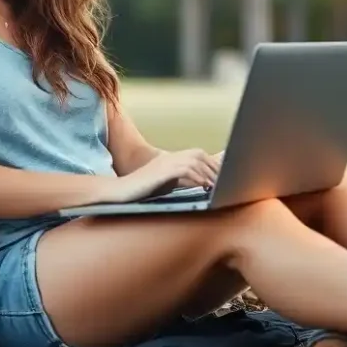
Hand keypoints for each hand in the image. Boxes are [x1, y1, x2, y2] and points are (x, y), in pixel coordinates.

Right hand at [103, 148, 220, 203]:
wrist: (121, 191)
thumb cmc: (144, 189)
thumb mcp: (167, 183)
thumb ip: (184, 180)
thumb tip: (204, 182)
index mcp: (171, 158)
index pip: (198, 154)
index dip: (212, 163)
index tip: (223, 175)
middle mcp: (169, 157)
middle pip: (199, 155)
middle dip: (214, 167)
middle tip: (225, 180)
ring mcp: (165, 163)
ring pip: (194, 161)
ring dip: (208, 172)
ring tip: (216, 184)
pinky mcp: (161, 171)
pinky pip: (184, 169)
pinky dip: (197, 177)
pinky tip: (204, 185)